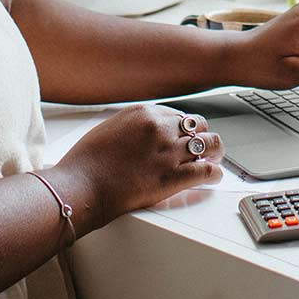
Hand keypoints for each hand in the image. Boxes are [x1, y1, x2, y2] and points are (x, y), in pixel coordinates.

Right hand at [51, 104, 223, 230]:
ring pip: (209, 145)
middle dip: (203, 136)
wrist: (82, 184)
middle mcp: (161, 128)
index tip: (188, 136)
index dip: (186, 128)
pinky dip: (215, 174)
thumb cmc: (87, 161)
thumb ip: (133, 126)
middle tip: (206, 146)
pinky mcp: (172, 177)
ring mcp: (168, 152)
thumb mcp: (110, 128)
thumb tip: (146, 133)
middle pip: (199, 126)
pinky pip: (207, 171)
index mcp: (145, 113)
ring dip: (215, 152)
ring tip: (216, 159)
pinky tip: (215, 177)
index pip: (179, 115)